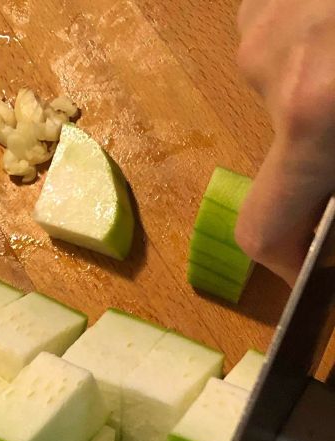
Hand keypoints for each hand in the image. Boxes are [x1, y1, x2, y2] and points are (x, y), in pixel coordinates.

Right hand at [234, 0, 334, 284]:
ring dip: (330, 98)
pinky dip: (321, 49)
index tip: (321, 266)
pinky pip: (284, 41)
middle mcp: (271, 70)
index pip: (264, 229)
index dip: (290, 264)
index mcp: (318, 114)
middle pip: (285, 155)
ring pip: (287, 93)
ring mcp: (262, 20)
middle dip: (331, 160)